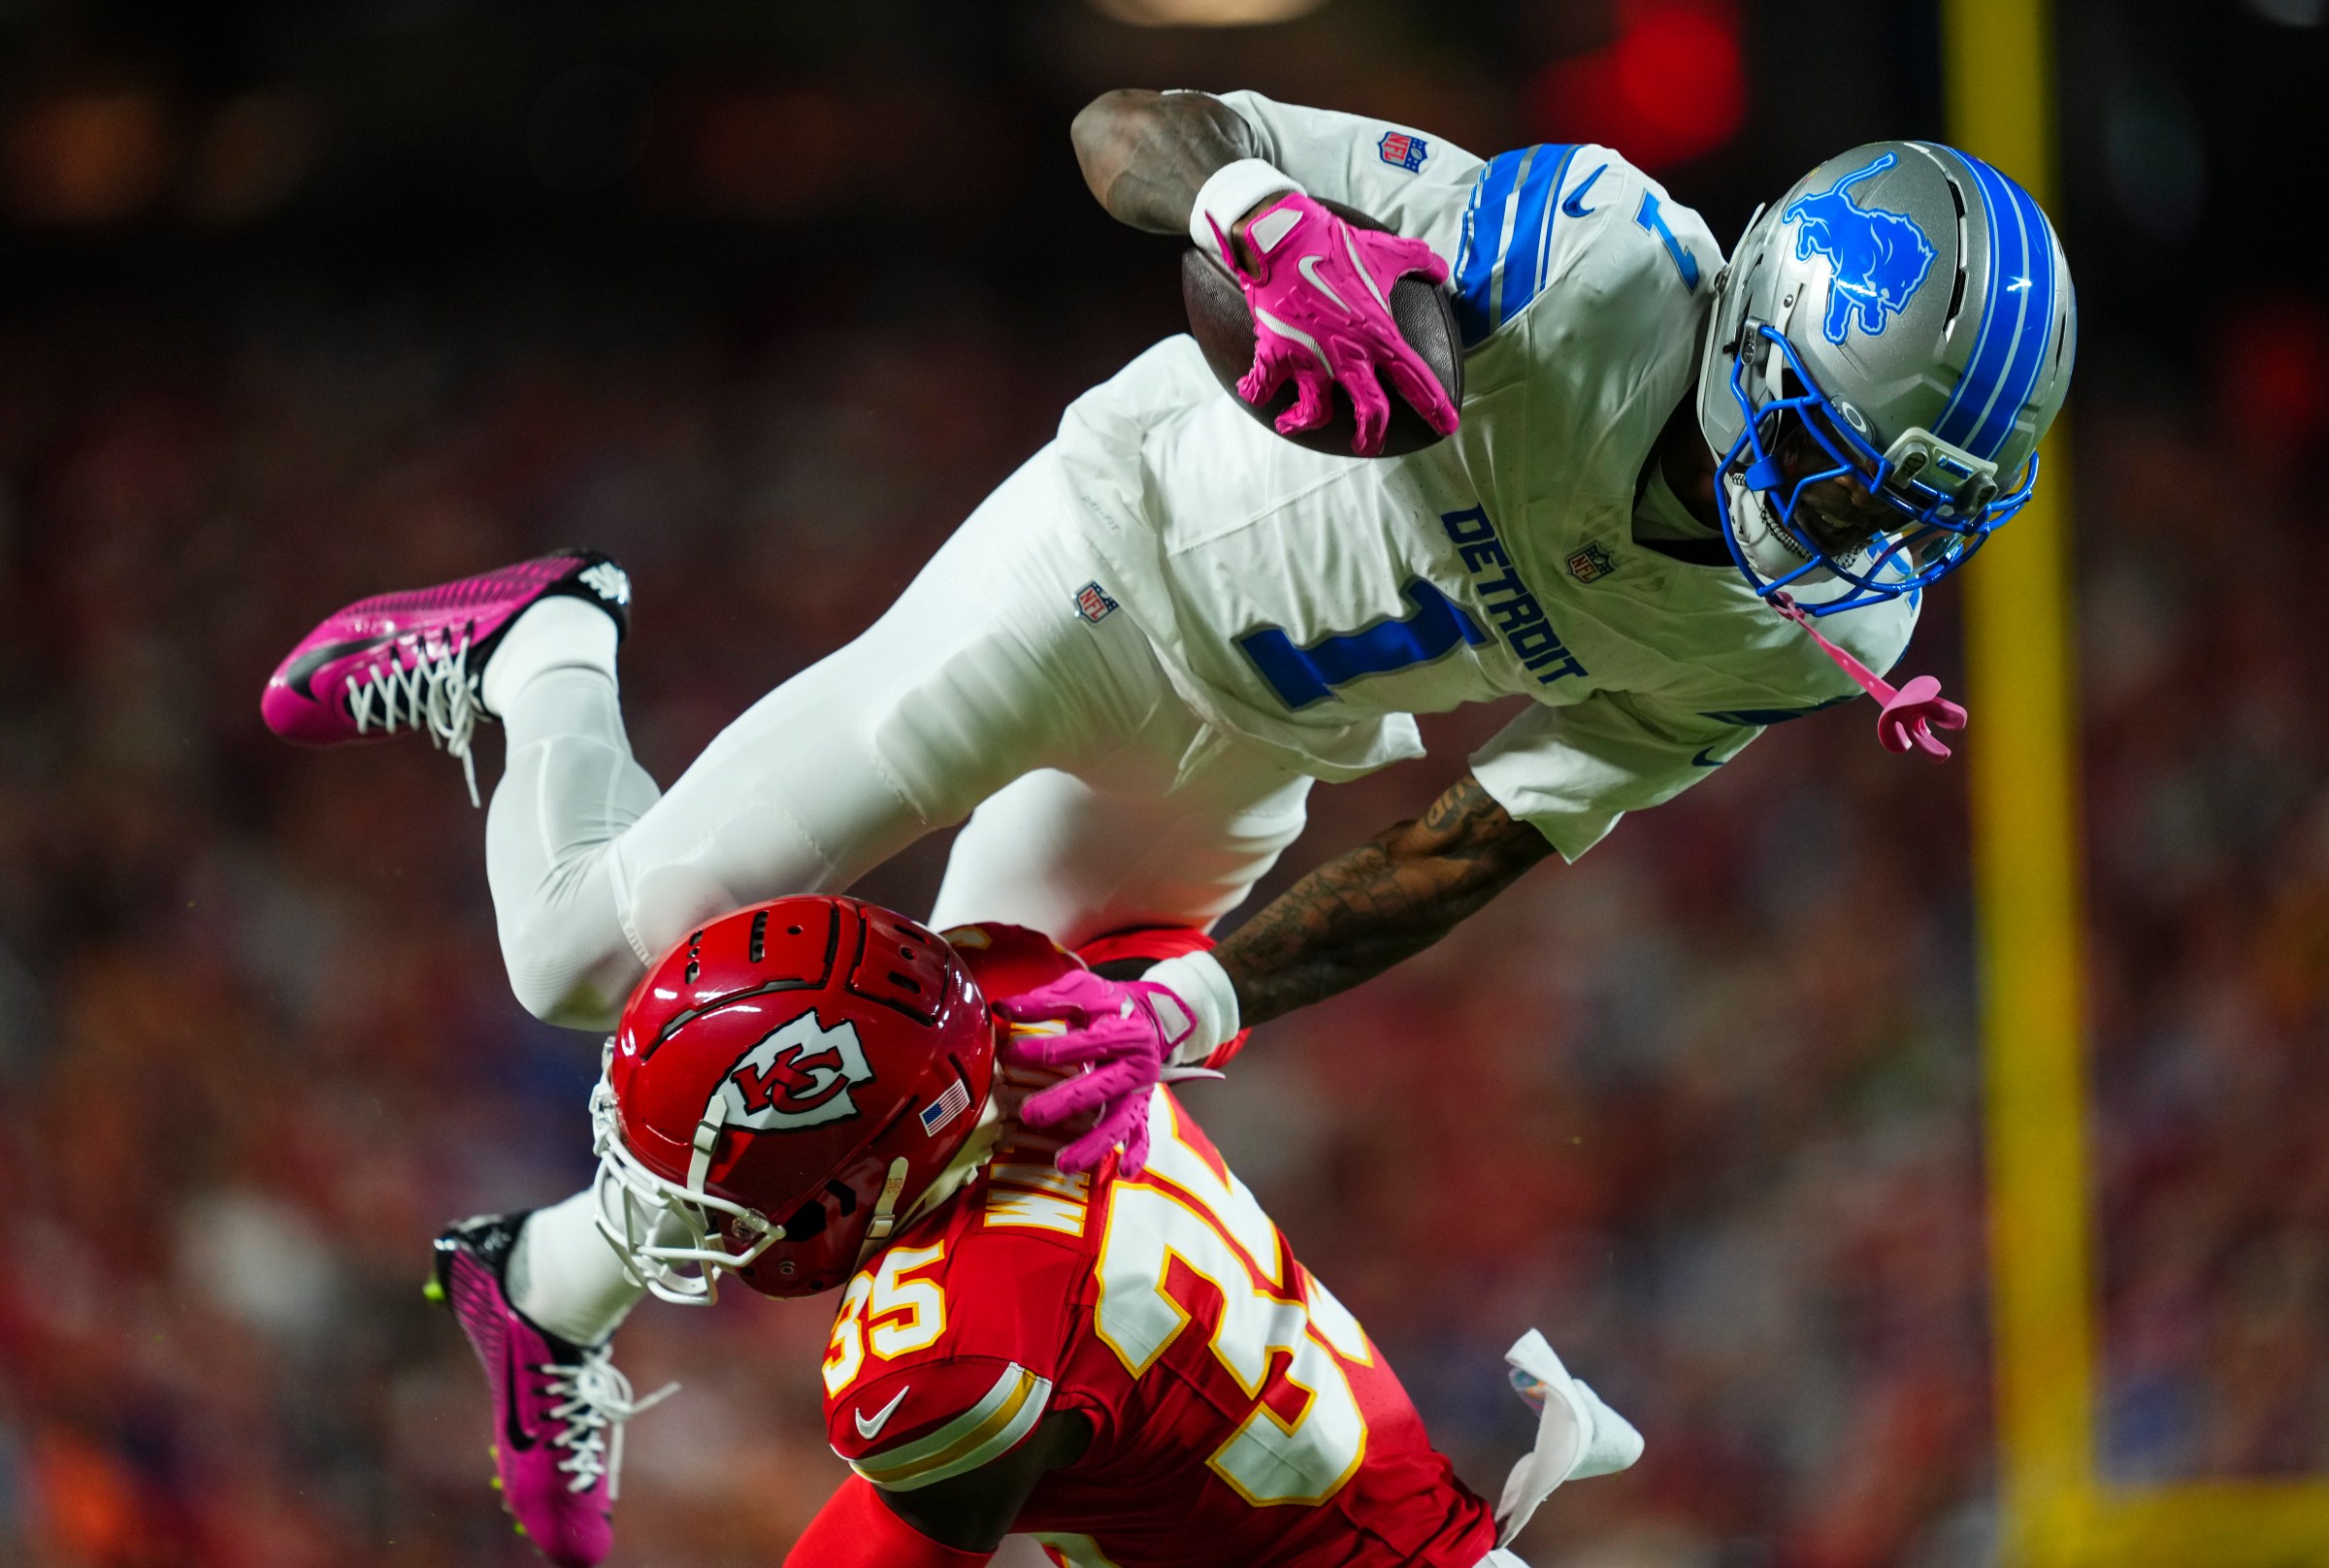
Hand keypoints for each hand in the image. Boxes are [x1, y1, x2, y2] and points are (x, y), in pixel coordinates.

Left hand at [994, 971, 1218, 1176]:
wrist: (1151, 1018)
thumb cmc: (1110, 1006)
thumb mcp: (1082, 993)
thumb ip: (1045, 1001)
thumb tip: (1003, 1007)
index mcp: (1124, 1031)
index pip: (1085, 1043)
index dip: (1049, 1050)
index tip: (1013, 1054)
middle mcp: (1136, 1065)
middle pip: (1100, 1088)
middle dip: (1065, 1103)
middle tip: (1029, 1115)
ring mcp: (1140, 1092)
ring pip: (1119, 1122)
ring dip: (1093, 1144)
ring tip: (1063, 1163)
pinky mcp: (1143, 1109)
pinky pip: (1143, 1135)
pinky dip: (1137, 1155)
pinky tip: (1123, 1174)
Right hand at [1215, 192, 1458, 456]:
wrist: (1281, 238)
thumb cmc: (1333, 244)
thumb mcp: (1383, 251)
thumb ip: (1417, 261)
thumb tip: (1440, 269)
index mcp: (1378, 335)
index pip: (1415, 379)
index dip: (1435, 406)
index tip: (1447, 426)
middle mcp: (1347, 355)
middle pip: (1370, 413)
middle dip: (1371, 436)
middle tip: (1369, 445)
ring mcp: (1309, 359)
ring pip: (1313, 413)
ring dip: (1302, 422)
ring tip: (1295, 422)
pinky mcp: (1275, 353)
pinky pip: (1262, 386)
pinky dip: (1254, 392)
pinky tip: (1249, 392)